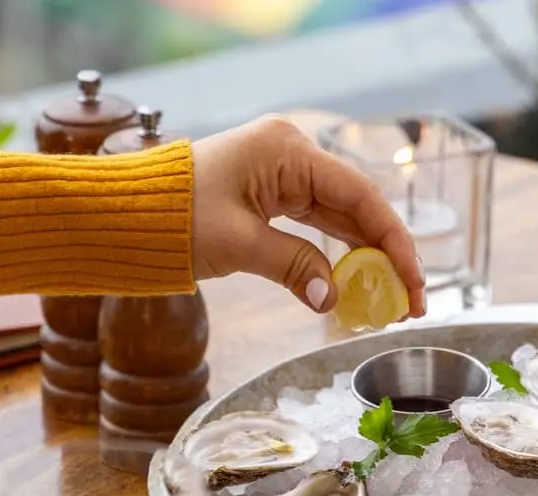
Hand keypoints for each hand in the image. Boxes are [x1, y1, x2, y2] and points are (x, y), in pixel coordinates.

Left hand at [191, 115, 425, 316]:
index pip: (360, 197)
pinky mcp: (273, 194)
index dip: (394, 241)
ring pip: (342, 218)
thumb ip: (294, 267)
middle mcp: (292, 154)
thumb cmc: (172, 216)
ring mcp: (284, 173)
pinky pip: (318, 223)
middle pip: (358, 207)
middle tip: (410, 302)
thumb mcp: (238, 244)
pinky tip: (358, 282)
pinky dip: (338, 254)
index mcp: (287, 151)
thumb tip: (333, 298)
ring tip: (392, 300)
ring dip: (367, 258)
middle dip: (387, 255)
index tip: (413, 281)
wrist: (124, 213)